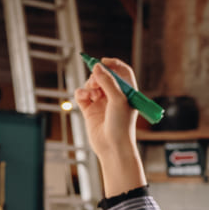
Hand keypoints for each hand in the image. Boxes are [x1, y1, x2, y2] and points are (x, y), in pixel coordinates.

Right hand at [74, 58, 145, 194]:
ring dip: (89, 86)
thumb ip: (107, 81)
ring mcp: (101, 103)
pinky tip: (83, 98)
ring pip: (91, 85)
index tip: (103, 62)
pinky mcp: (90, 111)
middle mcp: (115, 96)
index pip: (121, 71)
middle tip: (95, 83)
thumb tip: (97, 66)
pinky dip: (81, 94)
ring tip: (92, 94)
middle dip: (97, 76)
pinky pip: (82, 96)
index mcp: (127, 92)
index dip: (113, 64)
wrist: (113, 147)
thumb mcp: (118, 99)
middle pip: (104, 76)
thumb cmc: (121, 125)